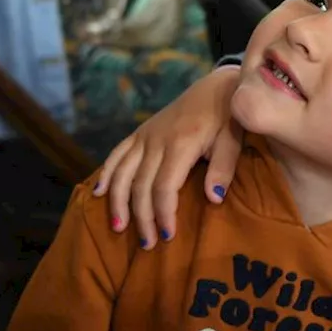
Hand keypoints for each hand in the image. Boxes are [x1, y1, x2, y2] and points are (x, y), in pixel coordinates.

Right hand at [94, 65, 242, 247]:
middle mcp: (157, 139)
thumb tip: (214, 199)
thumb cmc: (229, 117)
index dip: (163, 213)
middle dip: (142, 217)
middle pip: (140, 184)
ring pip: (122, 172)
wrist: (217, 86)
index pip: (164, 186)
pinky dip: (105, 174)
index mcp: (182, 142)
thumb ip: (223, 167)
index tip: (169, 236)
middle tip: (149, 244)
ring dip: (118, 202)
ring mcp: (145, 135)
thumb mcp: (233, 139)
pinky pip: (116, 154)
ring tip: (119, 228)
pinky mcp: (140, 132)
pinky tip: (97, 194)